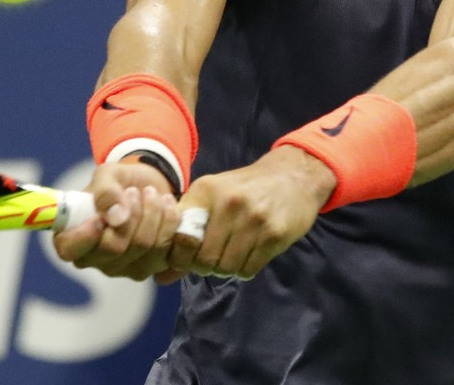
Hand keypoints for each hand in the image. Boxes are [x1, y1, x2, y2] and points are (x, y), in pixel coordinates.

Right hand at [51, 160, 182, 280]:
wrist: (148, 188)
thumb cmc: (119, 183)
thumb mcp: (107, 176)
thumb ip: (106, 192)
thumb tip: (116, 217)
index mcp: (73, 237)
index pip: (69, 250)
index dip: (84, 236)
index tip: (99, 216)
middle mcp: (95, 259)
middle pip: (113, 248)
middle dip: (130, 214)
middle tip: (134, 191)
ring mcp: (123, 268)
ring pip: (142, 247)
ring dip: (152, 214)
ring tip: (151, 193)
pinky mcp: (150, 268)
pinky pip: (164, 251)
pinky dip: (169, 223)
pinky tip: (167, 206)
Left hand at [159, 145, 334, 282]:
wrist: (293, 176)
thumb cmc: (244, 190)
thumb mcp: (212, 199)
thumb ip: (185, 233)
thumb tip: (160, 277)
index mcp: (206, 191)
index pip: (180, 237)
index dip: (179, 256)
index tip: (186, 258)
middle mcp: (228, 204)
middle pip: (204, 259)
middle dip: (205, 266)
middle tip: (213, 258)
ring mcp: (253, 219)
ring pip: (226, 267)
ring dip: (226, 268)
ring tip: (232, 254)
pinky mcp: (274, 234)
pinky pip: (249, 269)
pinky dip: (244, 269)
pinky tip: (249, 254)